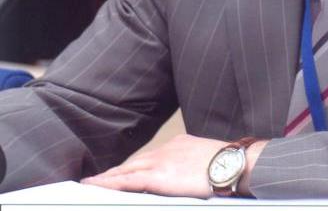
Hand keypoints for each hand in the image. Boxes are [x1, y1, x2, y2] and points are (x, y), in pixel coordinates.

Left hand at [81, 134, 224, 197]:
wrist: (232, 163)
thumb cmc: (226, 164)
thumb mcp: (204, 159)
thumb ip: (189, 164)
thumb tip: (185, 174)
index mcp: (178, 144)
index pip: (150, 157)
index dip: (134, 166)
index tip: (123, 172)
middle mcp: (166, 149)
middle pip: (135, 162)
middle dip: (116, 171)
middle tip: (97, 179)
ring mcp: (161, 161)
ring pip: (127, 170)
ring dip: (108, 178)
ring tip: (92, 184)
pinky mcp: (158, 176)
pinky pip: (128, 181)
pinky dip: (111, 183)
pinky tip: (98, 186)